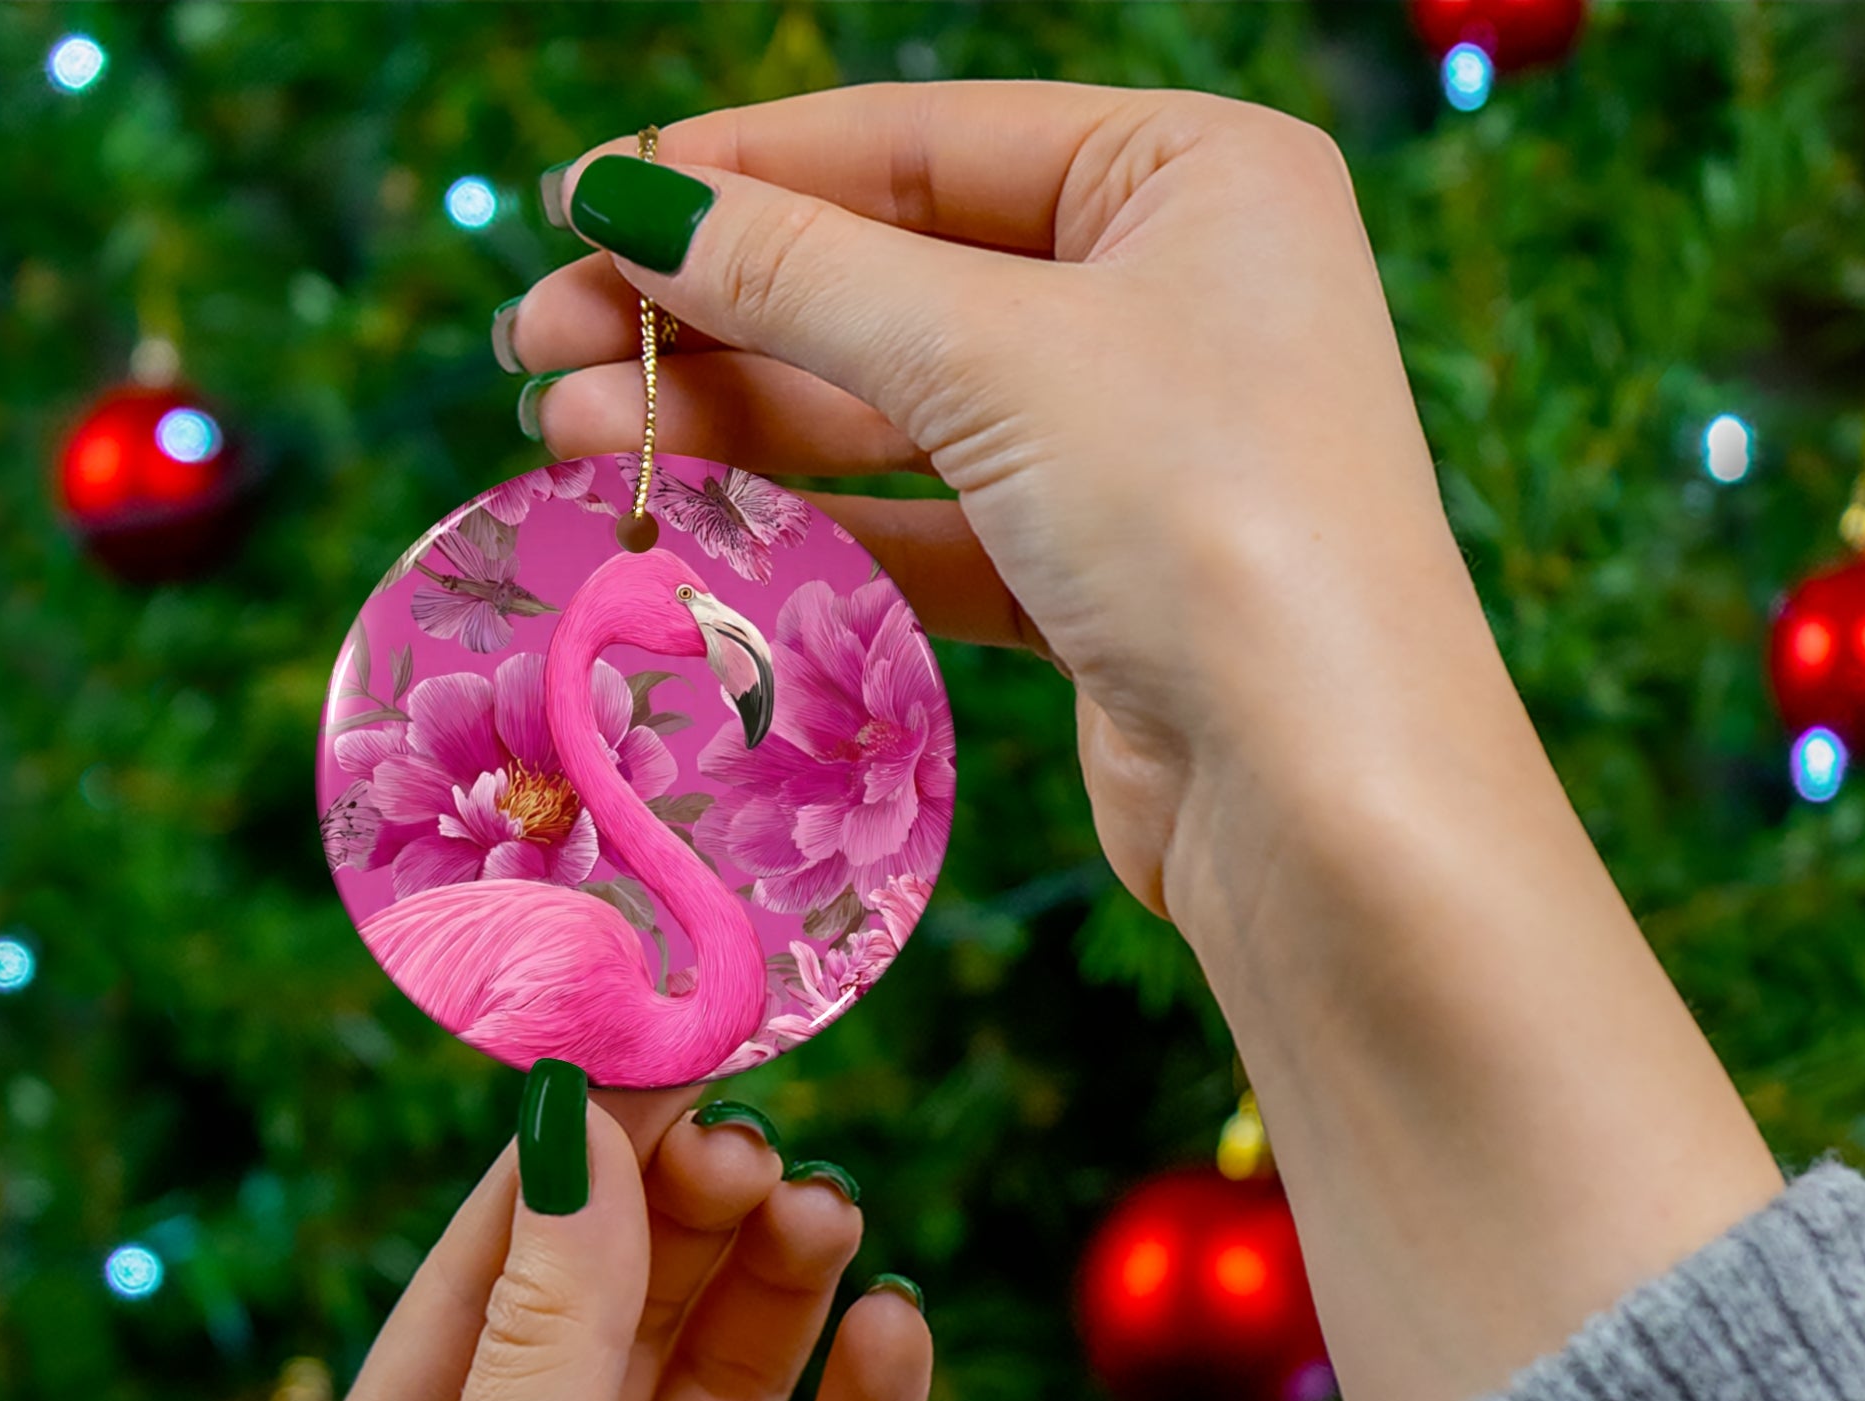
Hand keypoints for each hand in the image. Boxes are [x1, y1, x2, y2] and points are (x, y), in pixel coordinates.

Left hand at [280, 1085, 930, 1400]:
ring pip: (733, 1386)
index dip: (576, 1162)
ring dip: (781, 1293)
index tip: (660, 1052)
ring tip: (829, 1216)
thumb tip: (575, 1128)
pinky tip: (894, 1334)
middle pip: (627, 1314)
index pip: (495, 1275)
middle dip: (689, 1222)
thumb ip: (549, 1338)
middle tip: (760, 1145)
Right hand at [507, 80, 1468, 932]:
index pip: (922, 143)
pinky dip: (821, 526)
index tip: (580, 203)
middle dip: (716, 313)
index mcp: (1194, 176)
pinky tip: (694, 523)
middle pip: (898, 278)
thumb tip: (626, 200)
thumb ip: (802, 274)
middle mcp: (1178, 297)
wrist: (1325, 794)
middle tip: (539, 345)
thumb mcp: (994, 356)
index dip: (740, 172)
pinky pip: (936, 526)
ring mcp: (1143, 447)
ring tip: (569, 434)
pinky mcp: (1106, 580)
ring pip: (904, 411)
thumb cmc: (1206, 517)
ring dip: (741, 422)